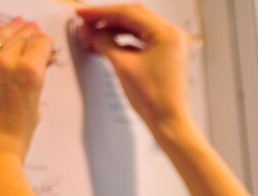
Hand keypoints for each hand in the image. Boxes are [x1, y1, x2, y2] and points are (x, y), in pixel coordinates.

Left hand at [0, 18, 53, 163]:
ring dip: (8, 30)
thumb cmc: (13, 142)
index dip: (45, 43)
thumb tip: (39, 69)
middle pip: (20, 36)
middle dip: (28, 32)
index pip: (40, 43)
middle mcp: (5, 62)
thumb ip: (36, 84)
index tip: (46, 46)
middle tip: (31, 29)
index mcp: (30, 72)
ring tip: (15, 25)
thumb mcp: (35, 110)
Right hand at [77, 4, 192, 135]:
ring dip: (116, 29)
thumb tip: (90, 31)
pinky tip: (110, 43)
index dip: (101, 12)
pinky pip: (144, 40)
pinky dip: (126, 40)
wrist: (168, 122)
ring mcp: (173, 45)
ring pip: (139, 28)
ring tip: (94, 33)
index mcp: (167, 34)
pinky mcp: (169, 55)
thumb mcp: (122, 65)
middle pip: (134, 17)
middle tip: (86, 21)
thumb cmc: (154, 99)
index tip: (83, 14)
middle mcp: (174, 36)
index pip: (128, 13)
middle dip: (108, 19)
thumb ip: (103, 42)